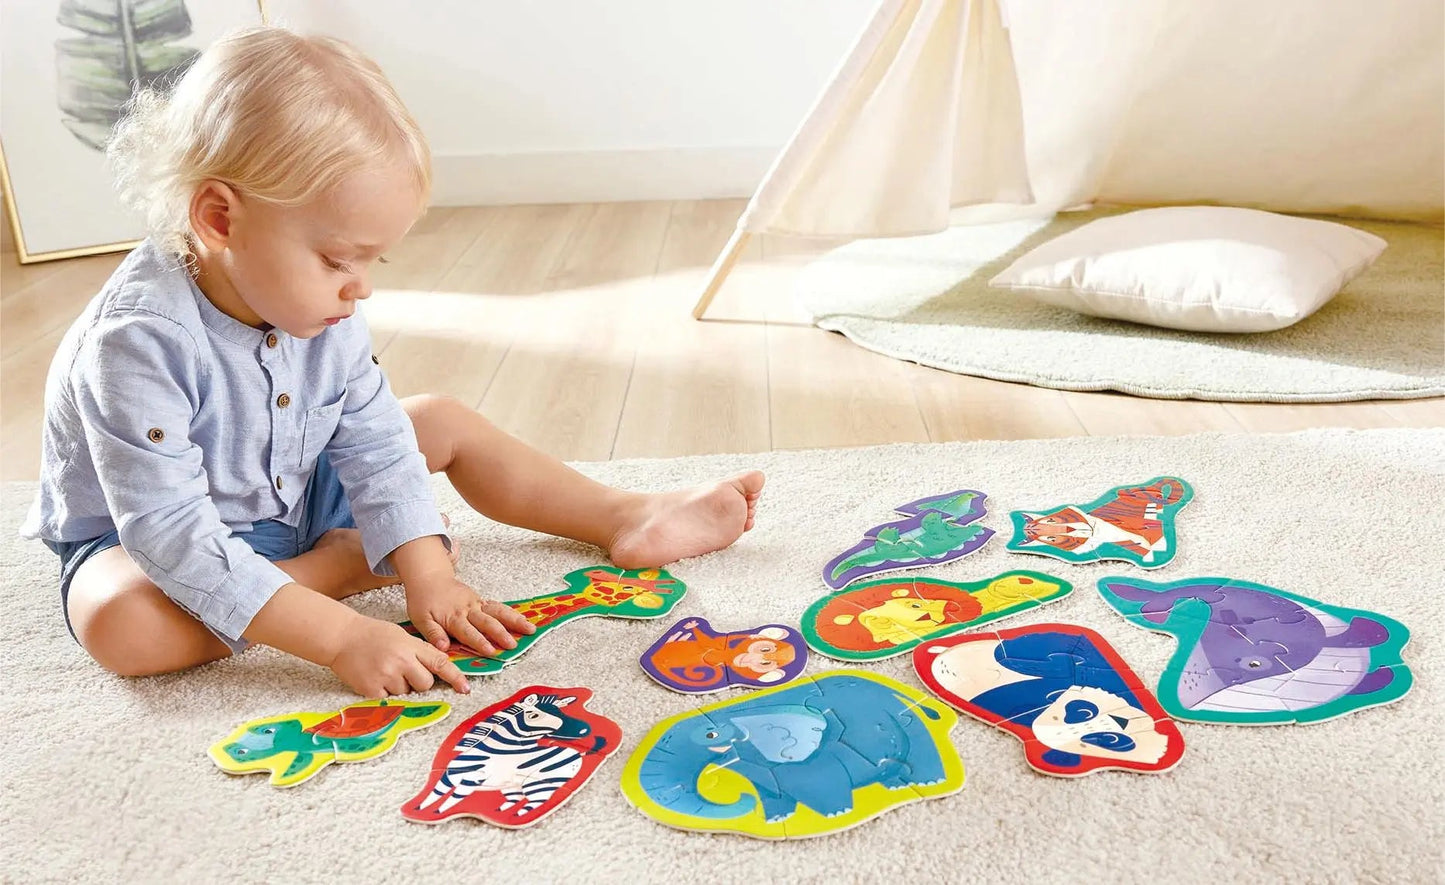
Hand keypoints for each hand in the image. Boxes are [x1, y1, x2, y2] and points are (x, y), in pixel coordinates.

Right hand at [328, 615, 471, 696]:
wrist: (341, 637)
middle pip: (426, 684)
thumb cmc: (373, 634)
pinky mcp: (372, 690)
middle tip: (404, 670)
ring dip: (400, 686)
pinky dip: (385, 691)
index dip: (454, 677)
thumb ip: (420, 651)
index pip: (439, 663)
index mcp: (411, 646)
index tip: (465, 688)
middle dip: (420, 681)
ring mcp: (386, 676)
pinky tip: (375, 677)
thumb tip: (439, 667)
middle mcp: (401, 661)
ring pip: (407, 692)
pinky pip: (389, 699)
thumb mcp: (401, 636)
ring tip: (385, 670)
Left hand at [406, 574, 535, 656]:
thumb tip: (443, 648)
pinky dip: (512, 613)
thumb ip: (433, 634)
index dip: (480, 642)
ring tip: (530, 629)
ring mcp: (476, 603)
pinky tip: (524, 620)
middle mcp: (468, 610)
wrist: (429, 578)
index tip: (490, 651)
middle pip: (487, 622)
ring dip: (514, 621)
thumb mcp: (421, 619)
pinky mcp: (481, 600)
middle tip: (513, 644)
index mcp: (452, 617)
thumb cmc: (423, 601)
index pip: (468, 632)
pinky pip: (498, 607)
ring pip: (498, 612)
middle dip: (501, 633)